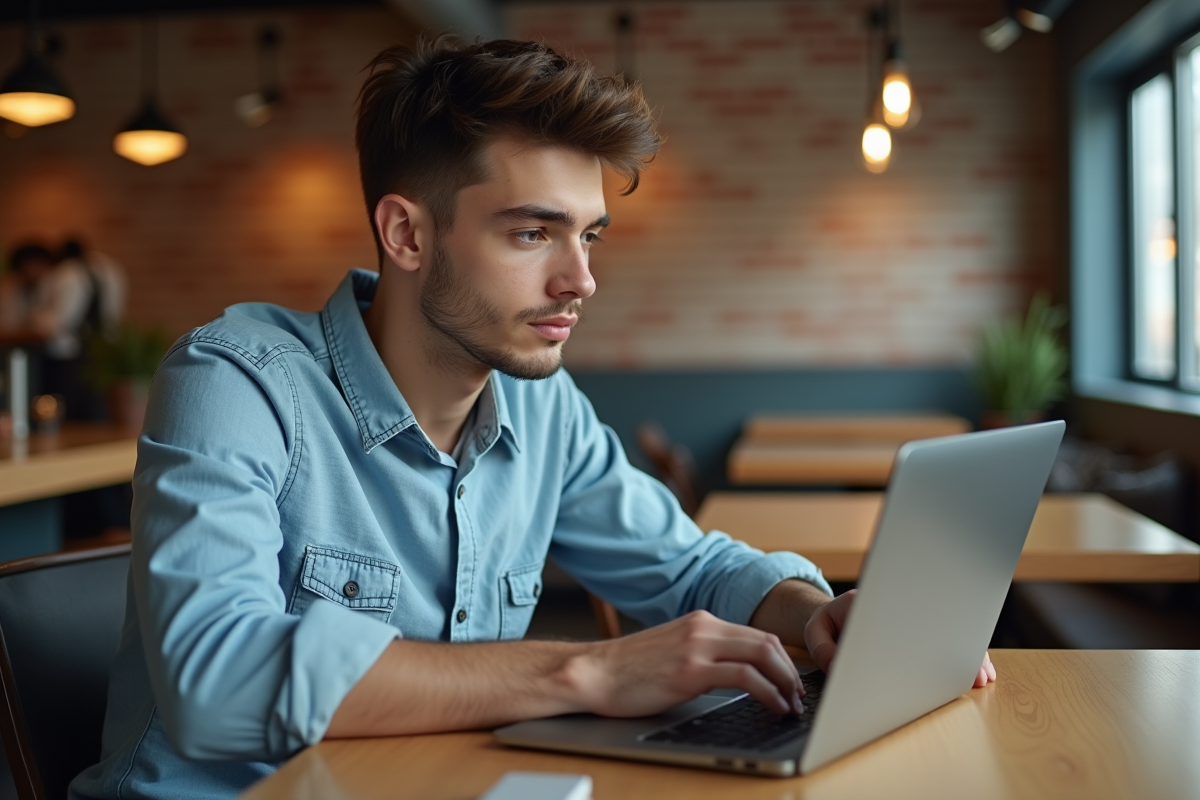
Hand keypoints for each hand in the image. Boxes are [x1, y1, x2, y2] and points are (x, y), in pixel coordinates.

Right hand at [572, 610, 804, 718]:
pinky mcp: (691, 670)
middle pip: (767, 642)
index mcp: (700, 622)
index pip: (756, 635)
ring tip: (792, 705)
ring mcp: (698, 646)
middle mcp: (703, 627)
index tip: (790, 682)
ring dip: (786, 682)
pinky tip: (774, 707)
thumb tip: (733, 675)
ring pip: (763, 654)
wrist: (593, 673)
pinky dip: (769, 692)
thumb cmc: (627, 671)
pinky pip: (746, 677)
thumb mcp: (672, 652)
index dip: (782, 659)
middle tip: (798, 696)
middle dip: (790, 671)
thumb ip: (702, 654)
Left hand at [803, 589, 997, 686]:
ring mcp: (915, 616)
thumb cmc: (829, 622)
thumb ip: (823, 649)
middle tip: (972, 674)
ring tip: (980, 677)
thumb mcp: (816, 631)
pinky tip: (978, 671)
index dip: (920, 634)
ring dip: (967, 654)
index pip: (899, 614)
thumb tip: (839, 669)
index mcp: (870, 602)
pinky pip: (949, 638)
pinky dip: (965, 654)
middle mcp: (899, 604)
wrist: (836, 612)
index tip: (933, 653)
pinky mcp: (922, 629)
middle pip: (934, 622)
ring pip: (948, 631)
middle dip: (955, 648)